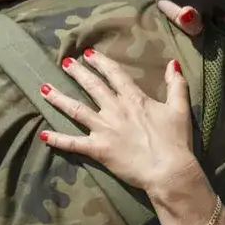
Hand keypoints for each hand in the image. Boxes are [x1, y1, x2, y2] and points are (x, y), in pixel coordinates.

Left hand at [38, 49, 195, 191]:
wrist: (168, 170)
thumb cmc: (175, 140)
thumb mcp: (180, 108)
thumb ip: (176, 84)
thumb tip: (173, 63)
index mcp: (134, 99)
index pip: (114, 74)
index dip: (101, 62)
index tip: (89, 54)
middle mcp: (115, 110)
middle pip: (92, 86)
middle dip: (77, 73)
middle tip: (65, 62)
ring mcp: (104, 129)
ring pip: (76, 110)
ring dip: (59, 98)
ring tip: (44, 88)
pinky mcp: (98, 149)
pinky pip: (74, 143)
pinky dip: (58, 139)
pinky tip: (44, 134)